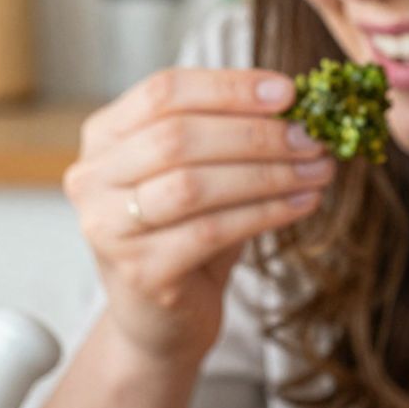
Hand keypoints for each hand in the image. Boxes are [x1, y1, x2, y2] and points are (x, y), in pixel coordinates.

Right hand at [64, 68, 335, 364]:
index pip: (163, 92)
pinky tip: (302, 203)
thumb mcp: (196, 171)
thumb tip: (294, 101)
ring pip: (193, 185)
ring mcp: (109, 228)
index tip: (287, 92)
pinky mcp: (140, 272)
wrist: (162, 320)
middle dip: (255, 134)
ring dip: (266, 173)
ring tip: (316, 170)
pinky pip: (211, 231)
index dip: (228, 87)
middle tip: (311, 137)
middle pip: (176, 137)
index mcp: (104, 138)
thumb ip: (225, 132)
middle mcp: (92, 180)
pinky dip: (265, 213)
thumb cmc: (183, 234)